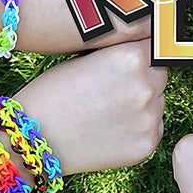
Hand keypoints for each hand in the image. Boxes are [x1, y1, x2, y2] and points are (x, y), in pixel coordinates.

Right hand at [14, 39, 166, 174]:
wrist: (31, 139)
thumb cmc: (53, 92)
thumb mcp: (88, 59)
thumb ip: (123, 55)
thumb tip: (149, 52)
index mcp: (131, 57)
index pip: (155, 48)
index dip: (140, 56)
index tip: (129, 64)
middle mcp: (145, 86)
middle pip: (160, 76)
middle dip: (145, 80)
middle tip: (114, 91)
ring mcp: (149, 118)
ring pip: (158, 103)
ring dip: (143, 106)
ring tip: (108, 113)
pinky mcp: (148, 144)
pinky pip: (154, 129)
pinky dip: (139, 129)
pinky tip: (111, 131)